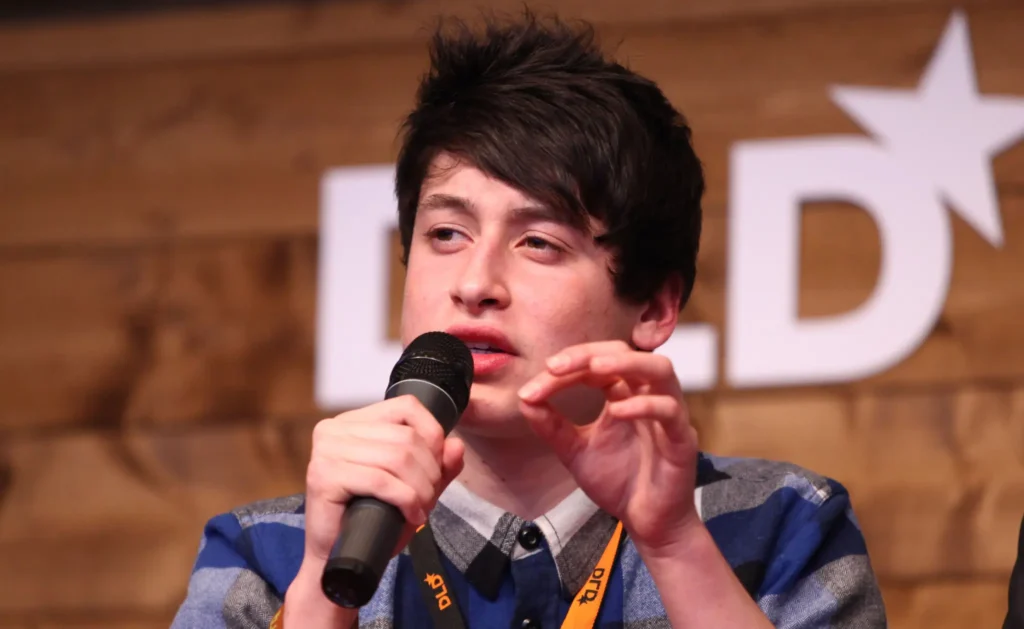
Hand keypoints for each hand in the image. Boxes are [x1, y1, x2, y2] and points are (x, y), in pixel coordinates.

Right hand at [303, 396, 465, 563]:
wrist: (337, 559)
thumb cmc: (371, 520)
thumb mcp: (412, 487)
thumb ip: (438, 466)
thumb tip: (456, 445)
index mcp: (352, 421)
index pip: (406, 406)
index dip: (432, 434)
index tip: (437, 467)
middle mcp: (334, 429)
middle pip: (406, 437)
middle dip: (429, 471)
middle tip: (429, 498)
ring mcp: (326, 451)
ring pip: (397, 457)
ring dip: (420, 488)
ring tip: (421, 509)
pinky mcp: (324, 476)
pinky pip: (381, 480)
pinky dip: (406, 500)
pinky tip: (412, 516)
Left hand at [517, 340, 700, 553]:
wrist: (646, 522)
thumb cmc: (619, 481)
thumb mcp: (575, 451)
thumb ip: (552, 426)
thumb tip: (524, 399)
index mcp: (622, 394)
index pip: (595, 364)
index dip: (565, 368)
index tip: (533, 387)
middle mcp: (646, 396)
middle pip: (626, 352)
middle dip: (589, 354)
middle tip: (556, 366)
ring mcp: (668, 414)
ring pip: (660, 369)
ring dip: (627, 363)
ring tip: (594, 368)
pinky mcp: (681, 439)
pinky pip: (670, 411)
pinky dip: (645, 405)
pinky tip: (618, 412)